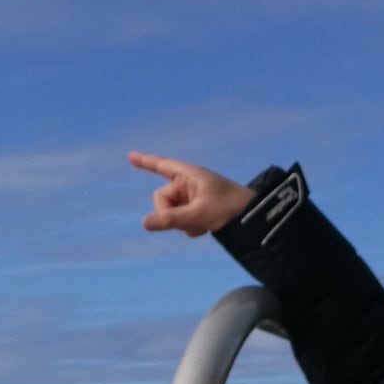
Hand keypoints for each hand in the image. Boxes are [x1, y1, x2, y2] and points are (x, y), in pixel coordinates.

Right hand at [128, 151, 253, 236]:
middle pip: (161, 198)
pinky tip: (205, 228)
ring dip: (182, 222)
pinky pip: (181, 221)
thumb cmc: (230, 208)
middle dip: (170, 213)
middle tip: (191, 220)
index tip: (129, 156)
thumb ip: (170, 219)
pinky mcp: (196, 210)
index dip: (144, 161)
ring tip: (204, 223)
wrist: (254, 220)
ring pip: (170, 213)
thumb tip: (144, 223)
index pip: (161, 165)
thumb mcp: (198, 215)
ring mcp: (192, 197)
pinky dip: (190, 226)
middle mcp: (188, 184)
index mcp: (189, 175)